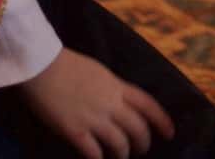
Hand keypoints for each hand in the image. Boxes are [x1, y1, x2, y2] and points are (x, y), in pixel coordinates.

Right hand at [20, 48, 173, 158]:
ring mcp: (94, 118)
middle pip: (137, 128)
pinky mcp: (75, 131)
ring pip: (119, 143)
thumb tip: (120, 99)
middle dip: (143, 143)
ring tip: (121, 157)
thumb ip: (112, 87)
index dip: (162, 120)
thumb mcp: (100, 72)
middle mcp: (110, 103)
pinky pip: (94, 152)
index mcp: (117, 85)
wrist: (44, 67)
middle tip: (143, 150)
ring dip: (123, 154)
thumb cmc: (69, 65)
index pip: (148, 105)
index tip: (170, 133)